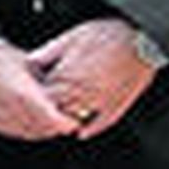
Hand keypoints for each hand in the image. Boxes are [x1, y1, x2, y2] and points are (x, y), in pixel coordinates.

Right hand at [0, 43, 79, 141]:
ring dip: (43, 129)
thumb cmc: (7, 60)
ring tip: (52, 120)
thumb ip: (49, 88)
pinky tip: (34, 119)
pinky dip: (28, 129)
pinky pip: (17, 132)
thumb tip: (73, 102)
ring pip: (30, 133)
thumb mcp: (32, 67)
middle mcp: (8, 107)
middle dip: (56, 126)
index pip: (49, 117)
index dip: (64, 122)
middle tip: (67, 121)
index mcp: (20, 91)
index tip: (74, 122)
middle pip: (41, 127)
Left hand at [30, 18, 156, 139]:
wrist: (140, 40)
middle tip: (42, 109)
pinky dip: (90, 129)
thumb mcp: (71, 37)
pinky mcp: (118, 105)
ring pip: (76, 118)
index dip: (35, 94)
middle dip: (48, 108)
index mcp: (67, 74)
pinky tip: (82, 132)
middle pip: (57, 108)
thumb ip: (48, 52)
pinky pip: (102, 124)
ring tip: (59, 119)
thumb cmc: (106, 35)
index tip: (32, 94)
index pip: (43, 93)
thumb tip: (29, 62)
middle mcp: (82, 91)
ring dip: (66, 119)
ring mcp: (101, 101)